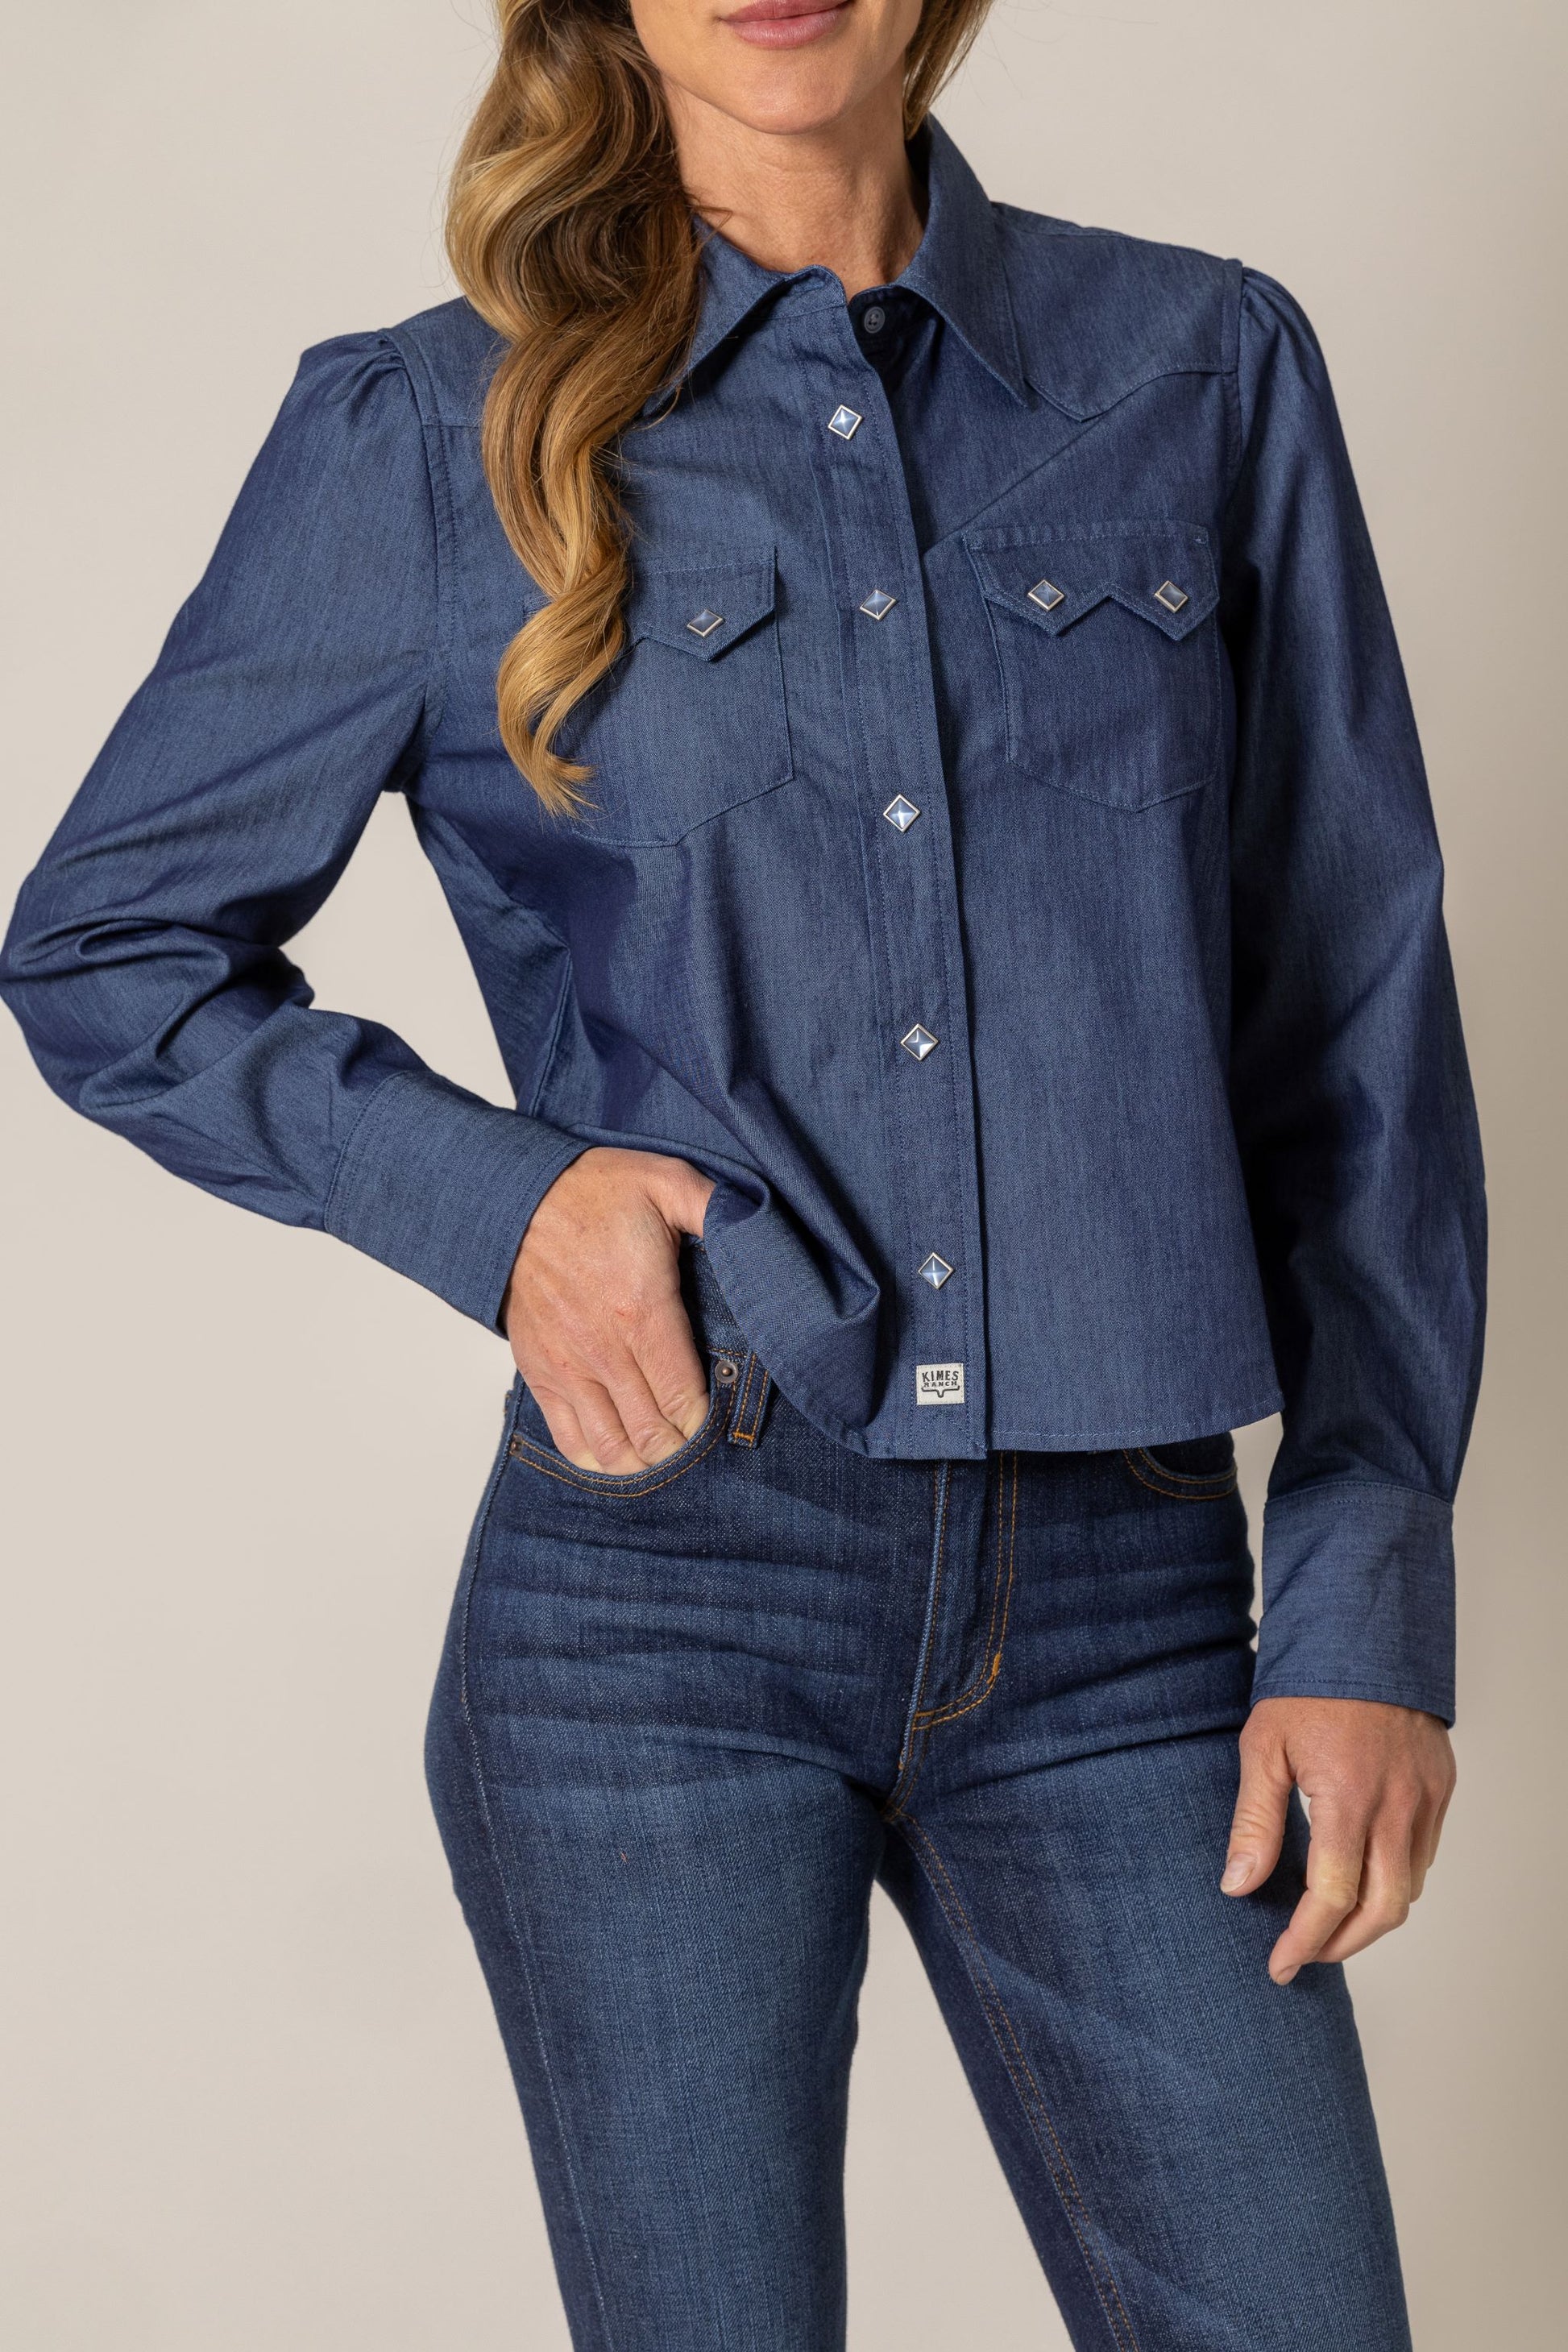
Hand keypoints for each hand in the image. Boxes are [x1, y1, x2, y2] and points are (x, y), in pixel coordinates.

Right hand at [504, 1146, 715, 1472]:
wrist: (516, 1199)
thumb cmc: (595, 1191)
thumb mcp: (668, 1182)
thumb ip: (717, 1208)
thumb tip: (757, 1226)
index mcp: (642, 1309)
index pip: (684, 1398)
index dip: (707, 1421)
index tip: (719, 1413)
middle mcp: (603, 1349)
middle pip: (653, 1434)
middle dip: (682, 1446)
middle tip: (699, 1436)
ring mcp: (568, 1367)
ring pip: (612, 1447)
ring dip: (644, 1459)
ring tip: (665, 1448)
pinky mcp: (540, 1373)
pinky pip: (569, 1439)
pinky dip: (598, 1458)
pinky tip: (622, 1451)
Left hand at [1222, 1696, 1455, 1983]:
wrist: (1366, 1635)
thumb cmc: (1308, 1688)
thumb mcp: (1263, 1748)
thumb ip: (1254, 1822)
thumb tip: (1238, 1886)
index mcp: (1348, 1797)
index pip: (1332, 1896)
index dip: (1305, 1940)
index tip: (1280, 1964)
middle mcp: (1397, 1805)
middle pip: (1382, 1911)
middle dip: (1341, 1945)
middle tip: (1303, 1954)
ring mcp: (1426, 1799)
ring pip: (1408, 1889)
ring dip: (1369, 1917)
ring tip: (1326, 1921)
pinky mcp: (1441, 1789)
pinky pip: (1423, 1857)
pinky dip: (1393, 1880)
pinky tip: (1360, 1876)